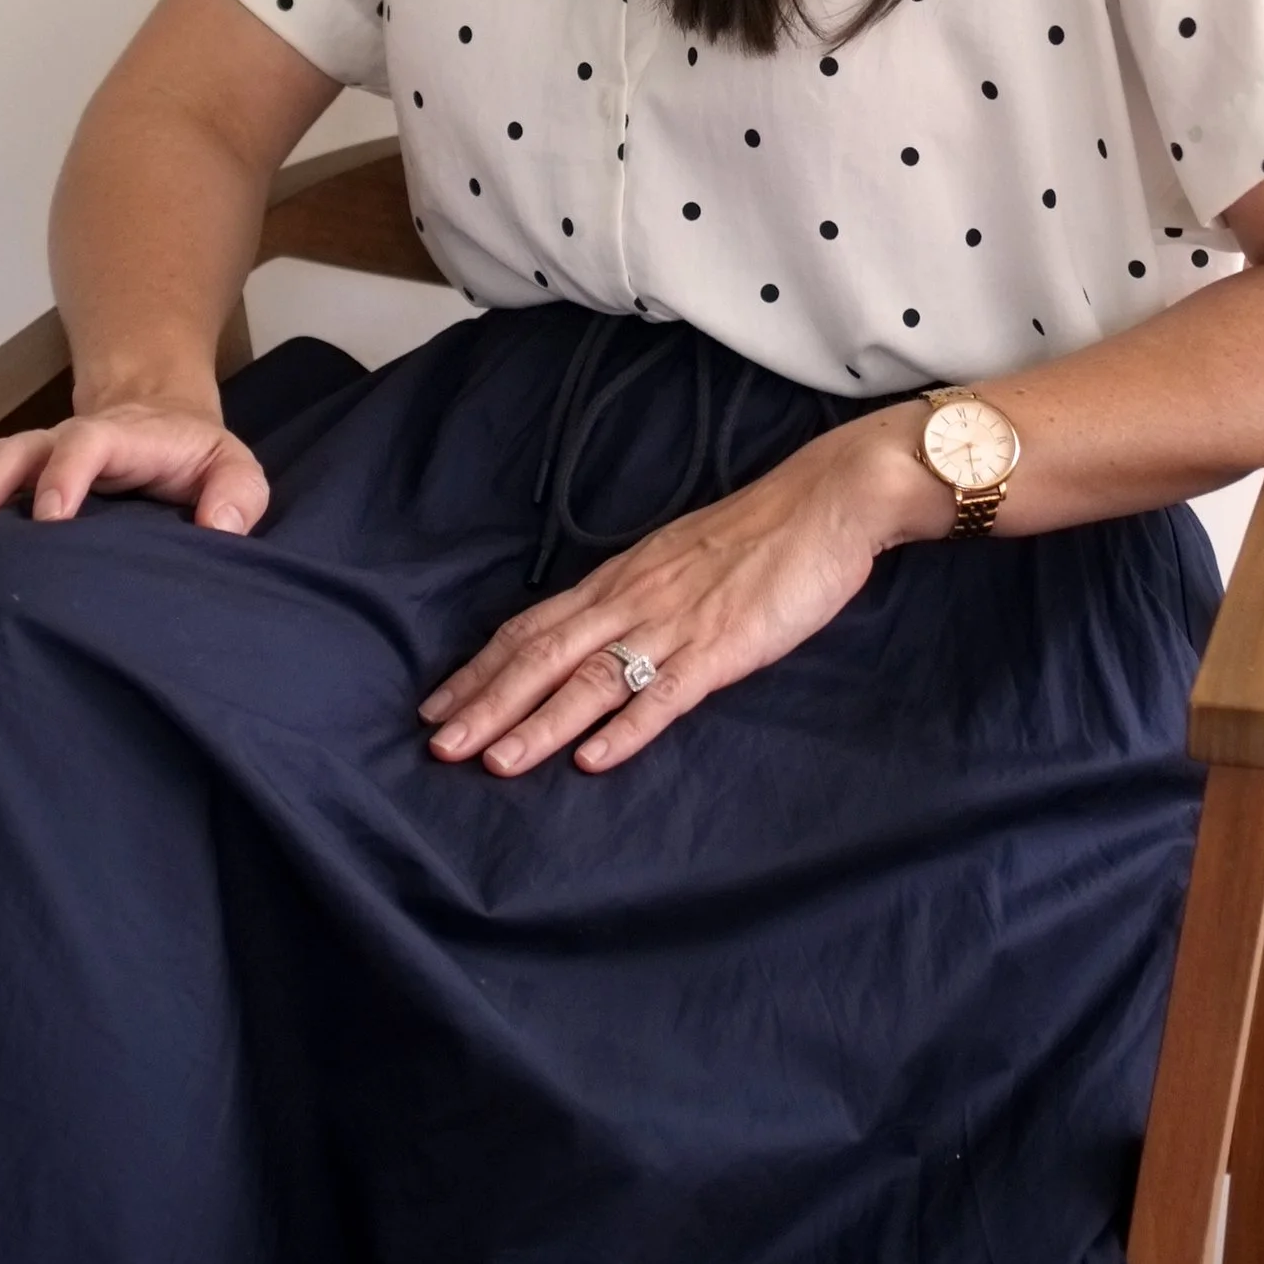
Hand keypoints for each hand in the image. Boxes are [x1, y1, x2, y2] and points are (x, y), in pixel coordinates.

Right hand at [0, 394, 269, 533]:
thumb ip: (237, 494)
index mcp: (120, 438)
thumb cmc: (196, 456)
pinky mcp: (19, 484)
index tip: (50, 518)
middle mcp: (67, 443)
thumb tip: (219, 529)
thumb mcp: (233, 467)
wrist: (161, 418)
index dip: (66, 472)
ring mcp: (37, 461)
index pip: (86, 442)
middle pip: (14, 452)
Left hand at [418, 404, 947, 775]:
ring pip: (589, 678)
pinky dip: (624, 729)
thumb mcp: (680, 558)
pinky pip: (664, 693)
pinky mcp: (721, 646)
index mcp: (622, 577)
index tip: (437, 704)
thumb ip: (640, 595)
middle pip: (543, 654)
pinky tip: (591, 760)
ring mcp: (675, 623)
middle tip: (436, 746)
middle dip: (486, 703)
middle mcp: (633, 598)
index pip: (533, 625)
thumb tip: (603, 634)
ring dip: (536, 723)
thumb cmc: (761, 531)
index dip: (481, 667)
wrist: (827, 500)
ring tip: (492, 763)